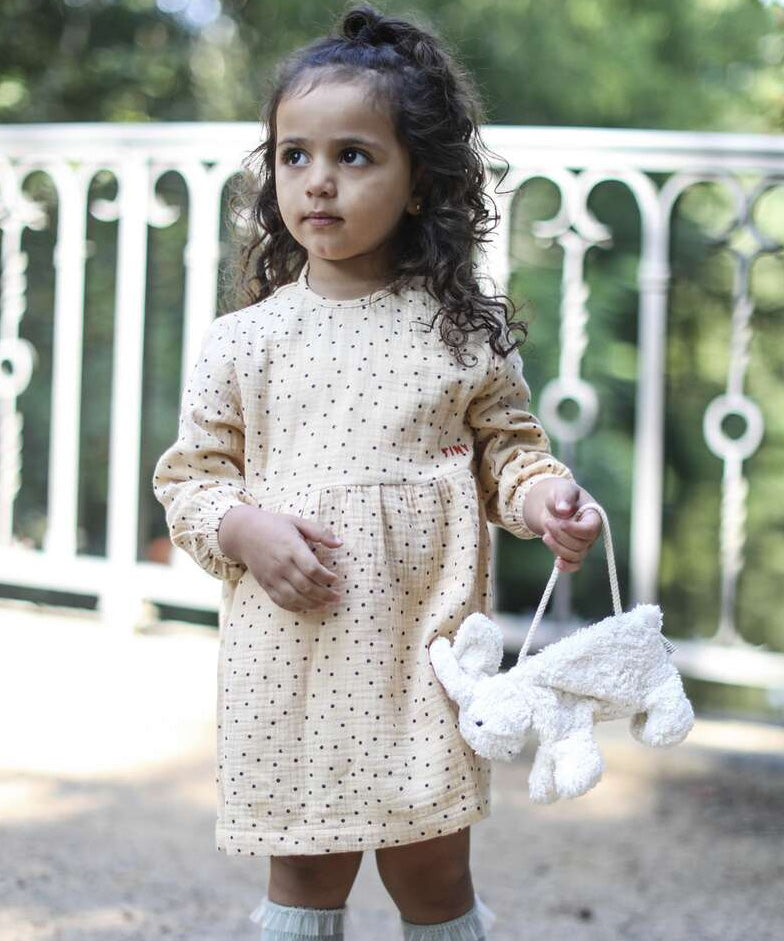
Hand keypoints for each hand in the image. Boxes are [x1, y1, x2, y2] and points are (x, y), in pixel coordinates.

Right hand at [218, 504, 343, 612]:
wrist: (244, 533)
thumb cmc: (274, 525)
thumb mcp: (297, 522)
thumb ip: (320, 532)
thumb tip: (340, 543)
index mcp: (291, 547)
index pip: (312, 568)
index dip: (326, 577)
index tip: (335, 579)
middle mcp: (281, 564)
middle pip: (306, 586)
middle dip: (324, 595)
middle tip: (337, 597)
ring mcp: (272, 577)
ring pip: (294, 598)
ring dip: (312, 604)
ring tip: (326, 605)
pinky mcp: (265, 584)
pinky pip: (281, 601)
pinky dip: (295, 607)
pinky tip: (307, 607)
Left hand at [522, 478, 602, 572]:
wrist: (555, 506)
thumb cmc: (562, 496)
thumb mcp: (563, 490)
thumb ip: (564, 497)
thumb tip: (563, 510)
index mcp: (594, 517)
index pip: (590, 530)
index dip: (574, 529)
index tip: (560, 522)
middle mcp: (592, 534)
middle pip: (580, 544)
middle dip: (560, 535)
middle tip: (547, 522)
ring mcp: (584, 544)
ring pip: (575, 555)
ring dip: (557, 547)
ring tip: (545, 534)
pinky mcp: (574, 552)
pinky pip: (575, 565)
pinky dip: (566, 566)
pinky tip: (557, 563)